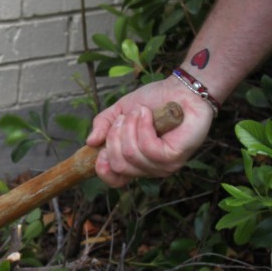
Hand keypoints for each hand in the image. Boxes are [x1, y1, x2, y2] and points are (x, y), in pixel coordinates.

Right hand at [86, 76, 214, 186]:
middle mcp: (149, 169)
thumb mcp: (119, 112)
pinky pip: (147, 147)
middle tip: (125, 118)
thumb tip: (90, 142)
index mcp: (135, 162)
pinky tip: (149, 114)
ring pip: (130, 155)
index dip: (103, 168)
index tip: (100, 148)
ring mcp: (163, 166)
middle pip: (118, 165)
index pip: (115, 181)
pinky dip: (143, 127)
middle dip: (115, 136)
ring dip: (130, 127)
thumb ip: (103, 126)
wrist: (181, 90)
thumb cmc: (154, 101)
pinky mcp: (174, 157)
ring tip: (140, 111)